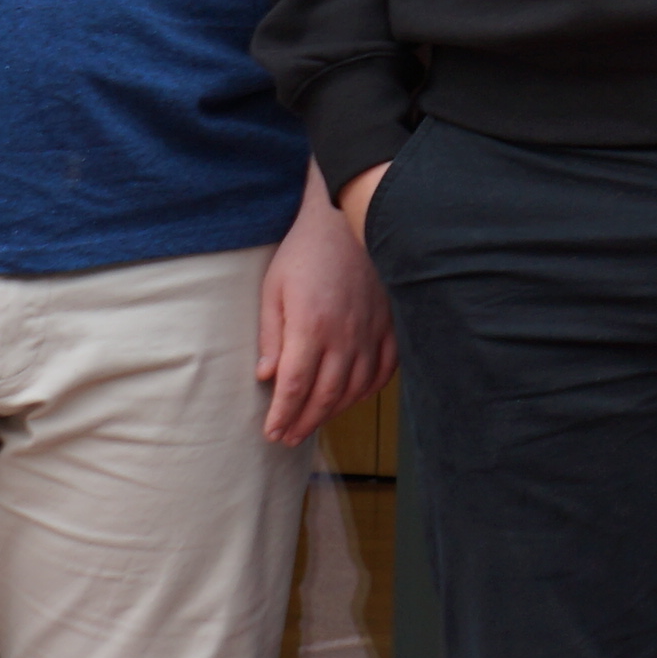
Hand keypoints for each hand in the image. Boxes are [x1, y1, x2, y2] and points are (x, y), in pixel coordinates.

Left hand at [255, 173, 394, 441]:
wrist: (347, 219)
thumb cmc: (304, 252)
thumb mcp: (274, 290)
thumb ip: (272, 336)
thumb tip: (266, 377)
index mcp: (311, 327)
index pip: (295, 386)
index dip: (283, 415)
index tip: (272, 432)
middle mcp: (344, 336)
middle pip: (325, 396)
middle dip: (304, 422)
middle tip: (288, 438)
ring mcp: (371, 332)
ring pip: (355, 389)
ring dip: (333, 412)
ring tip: (315, 422)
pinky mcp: (390, 324)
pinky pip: (384, 370)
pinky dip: (368, 390)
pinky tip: (353, 397)